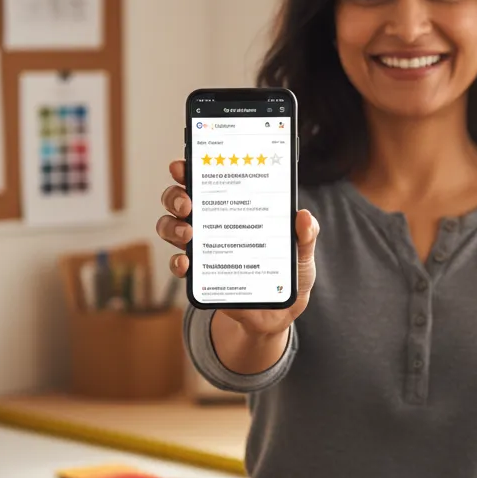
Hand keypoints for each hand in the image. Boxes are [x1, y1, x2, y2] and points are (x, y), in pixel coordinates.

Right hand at [156, 158, 319, 338]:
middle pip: (179, 200)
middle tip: (188, 203)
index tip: (183, 165)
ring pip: (170, 227)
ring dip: (172, 226)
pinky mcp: (201, 275)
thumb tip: (304, 216)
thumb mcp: (301, 252)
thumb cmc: (288, 273)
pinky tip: (186, 263)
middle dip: (175, 196)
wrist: (280, 312)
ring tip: (188, 233)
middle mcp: (213, 223)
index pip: (208, 181)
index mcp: (236, 208)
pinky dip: (177, 263)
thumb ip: (305, 235)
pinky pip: (178, 265)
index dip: (190, 170)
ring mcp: (203, 248)